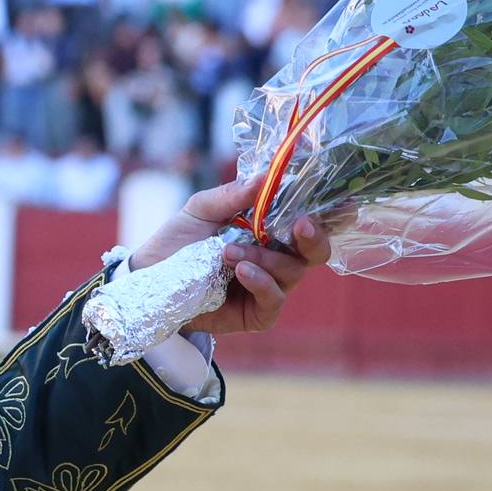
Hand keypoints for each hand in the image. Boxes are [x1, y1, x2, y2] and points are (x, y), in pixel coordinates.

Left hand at [130, 179, 333, 337]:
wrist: (148, 278)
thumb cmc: (178, 241)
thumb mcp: (200, 210)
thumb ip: (232, 195)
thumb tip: (265, 176)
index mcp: (272, 229)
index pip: (312, 222)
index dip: (333, 215)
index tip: (343, 203)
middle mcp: (278, 258)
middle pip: (316, 251)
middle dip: (314, 237)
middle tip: (301, 224)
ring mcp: (269, 287)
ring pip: (292, 272)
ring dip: (265, 258)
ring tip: (229, 251)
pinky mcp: (256, 314)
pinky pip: (273, 300)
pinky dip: (260, 282)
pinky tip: (241, 270)